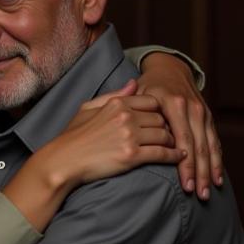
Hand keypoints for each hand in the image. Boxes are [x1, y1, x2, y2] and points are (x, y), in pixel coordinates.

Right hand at [52, 80, 185, 187]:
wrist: (64, 160)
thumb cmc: (73, 135)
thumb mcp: (88, 108)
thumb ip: (113, 95)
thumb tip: (134, 82)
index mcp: (116, 103)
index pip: (151, 101)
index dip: (159, 110)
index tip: (161, 119)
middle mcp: (125, 116)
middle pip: (161, 118)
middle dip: (167, 126)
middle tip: (171, 135)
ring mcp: (129, 136)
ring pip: (164, 134)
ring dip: (172, 141)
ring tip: (175, 146)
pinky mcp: (132, 156)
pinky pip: (162, 153)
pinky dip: (174, 156)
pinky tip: (179, 157)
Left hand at [137, 53, 222, 198]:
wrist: (169, 69)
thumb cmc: (148, 86)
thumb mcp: (138, 94)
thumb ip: (137, 112)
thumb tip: (139, 134)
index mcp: (174, 103)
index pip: (182, 139)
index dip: (185, 164)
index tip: (184, 184)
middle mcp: (192, 108)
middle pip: (199, 147)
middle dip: (200, 173)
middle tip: (198, 195)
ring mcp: (203, 112)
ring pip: (209, 146)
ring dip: (210, 171)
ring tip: (207, 191)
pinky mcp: (208, 117)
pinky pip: (214, 141)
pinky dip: (216, 160)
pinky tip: (216, 177)